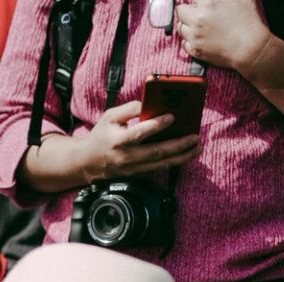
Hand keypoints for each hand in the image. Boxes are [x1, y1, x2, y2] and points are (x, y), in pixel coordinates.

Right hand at [80, 99, 200, 181]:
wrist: (87, 162)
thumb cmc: (101, 136)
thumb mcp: (110, 116)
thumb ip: (129, 108)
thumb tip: (149, 104)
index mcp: (118, 140)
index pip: (139, 133)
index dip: (156, 125)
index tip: (171, 117)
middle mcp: (126, 156)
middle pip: (156, 152)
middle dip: (178, 145)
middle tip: (194, 137)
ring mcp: (132, 168)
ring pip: (161, 164)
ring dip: (181, 157)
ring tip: (196, 148)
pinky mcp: (136, 174)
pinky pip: (158, 168)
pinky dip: (174, 162)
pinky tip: (185, 155)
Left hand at [172, 0, 271, 71]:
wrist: (250, 47)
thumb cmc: (248, 20)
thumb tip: (214, 0)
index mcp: (208, 2)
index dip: (198, 2)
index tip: (201, 4)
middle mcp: (197, 18)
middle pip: (180, 11)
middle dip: (189, 10)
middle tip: (198, 12)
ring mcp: (194, 35)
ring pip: (181, 27)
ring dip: (188, 25)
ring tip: (200, 26)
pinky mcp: (195, 50)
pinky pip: (184, 43)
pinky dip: (190, 39)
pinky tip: (199, 37)